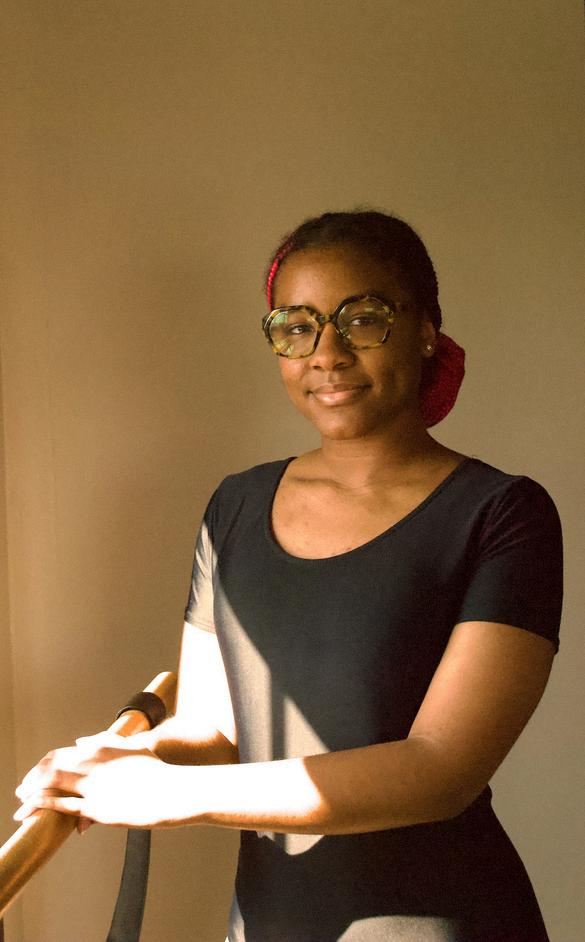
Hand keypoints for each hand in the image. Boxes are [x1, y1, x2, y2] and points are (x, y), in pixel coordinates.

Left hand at [15, 734, 183, 828]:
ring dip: (33, 792)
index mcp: (99, 749)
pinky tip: (34, 809)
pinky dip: (45, 806)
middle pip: (52, 769)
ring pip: (53, 785)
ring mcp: (94, 786)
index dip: (43, 764)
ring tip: (21, 802)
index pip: (61, 754)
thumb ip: (104, 741)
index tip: (35, 773)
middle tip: (22, 788)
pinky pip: (64, 806)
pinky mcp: (98, 808)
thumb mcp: (131, 746)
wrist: (172, 790)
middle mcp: (93, 764)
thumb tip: (80, 741)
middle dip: (33, 778)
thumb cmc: (155, 769)